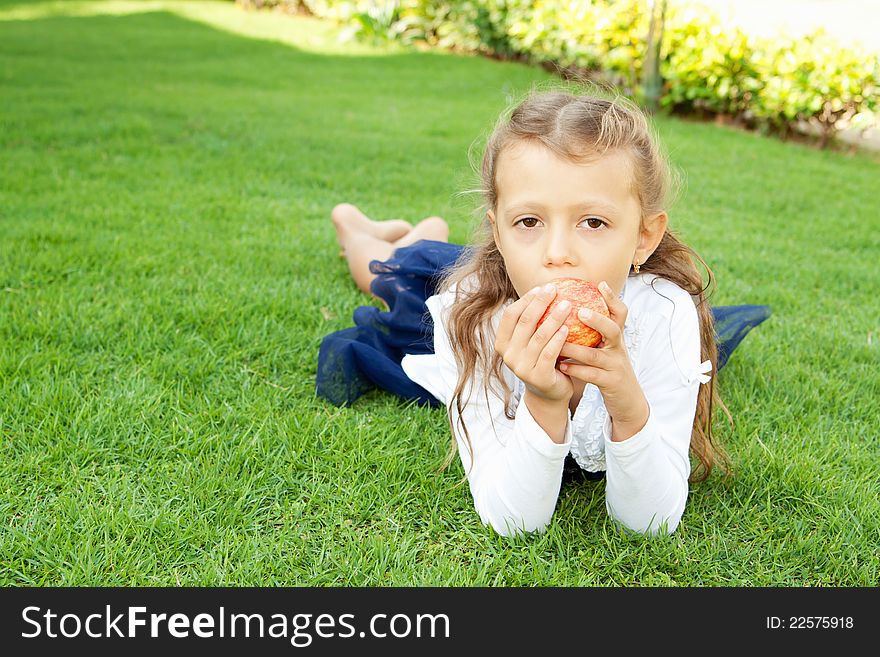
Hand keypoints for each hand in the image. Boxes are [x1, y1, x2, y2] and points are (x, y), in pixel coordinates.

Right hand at [494, 283, 572, 404]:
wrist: (549, 393)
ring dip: (553, 318)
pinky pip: (549, 353)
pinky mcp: (537, 377)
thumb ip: (532, 323)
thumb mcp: (531, 342)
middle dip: (540, 303)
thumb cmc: (542, 360)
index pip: (510, 315)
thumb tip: (546, 288)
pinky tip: (567, 328)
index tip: (542, 288)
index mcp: (502, 343)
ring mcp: (521, 367)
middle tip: (554, 289)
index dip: (525, 300)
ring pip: (538, 336)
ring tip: (567, 304)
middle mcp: (508, 355)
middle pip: (524, 322)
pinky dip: (558, 339)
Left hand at [557, 280, 648, 438]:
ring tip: (558, 343)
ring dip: (575, 348)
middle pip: (612, 329)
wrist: (627, 400)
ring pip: (596, 355)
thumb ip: (594, 333)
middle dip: (597, 320)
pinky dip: (576, 370)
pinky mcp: (611, 383)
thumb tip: (570, 310)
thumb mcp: (606, 349)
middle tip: (580, 312)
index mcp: (616, 338)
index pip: (620, 314)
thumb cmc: (608, 370)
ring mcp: (616, 366)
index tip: (601, 284)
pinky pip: (592, 375)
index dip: (613, 298)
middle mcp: (618, 348)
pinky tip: (561, 366)